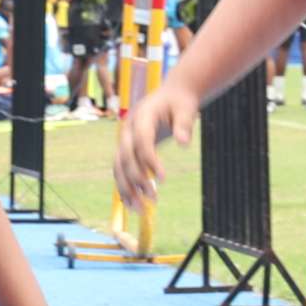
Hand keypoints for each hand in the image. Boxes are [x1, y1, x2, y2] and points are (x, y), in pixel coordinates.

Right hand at [112, 70, 196, 206]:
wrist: (172, 95)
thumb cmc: (181, 102)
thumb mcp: (187, 109)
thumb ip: (184, 124)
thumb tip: (183, 143)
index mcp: (142, 116)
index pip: (142, 141)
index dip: (150, 160)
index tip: (163, 179)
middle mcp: (128, 129)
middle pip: (126, 157)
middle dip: (137, 180)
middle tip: (153, 199)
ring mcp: (125, 140)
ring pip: (119, 167)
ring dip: (127, 189)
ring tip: (139, 210)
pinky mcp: (127, 149)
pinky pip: (121, 170)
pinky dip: (125, 187)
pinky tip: (132, 204)